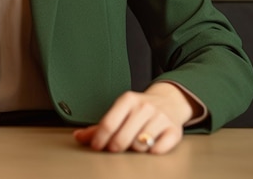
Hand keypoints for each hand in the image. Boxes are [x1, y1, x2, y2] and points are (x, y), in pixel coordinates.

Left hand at [73, 82, 198, 153]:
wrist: (169, 100)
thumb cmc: (139, 109)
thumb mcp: (120, 111)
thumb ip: (99, 125)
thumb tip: (78, 136)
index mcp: (128, 100)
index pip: (108, 123)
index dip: (99, 139)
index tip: (96, 146)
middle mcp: (145, 107)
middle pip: (123, 138)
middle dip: (116, 147)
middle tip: (115, 148)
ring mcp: (160, 118)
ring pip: (140, 146)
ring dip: (134, 150)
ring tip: (135, 142)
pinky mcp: (174, 130)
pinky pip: (159, 150)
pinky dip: (153, 152)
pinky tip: (151, 144)